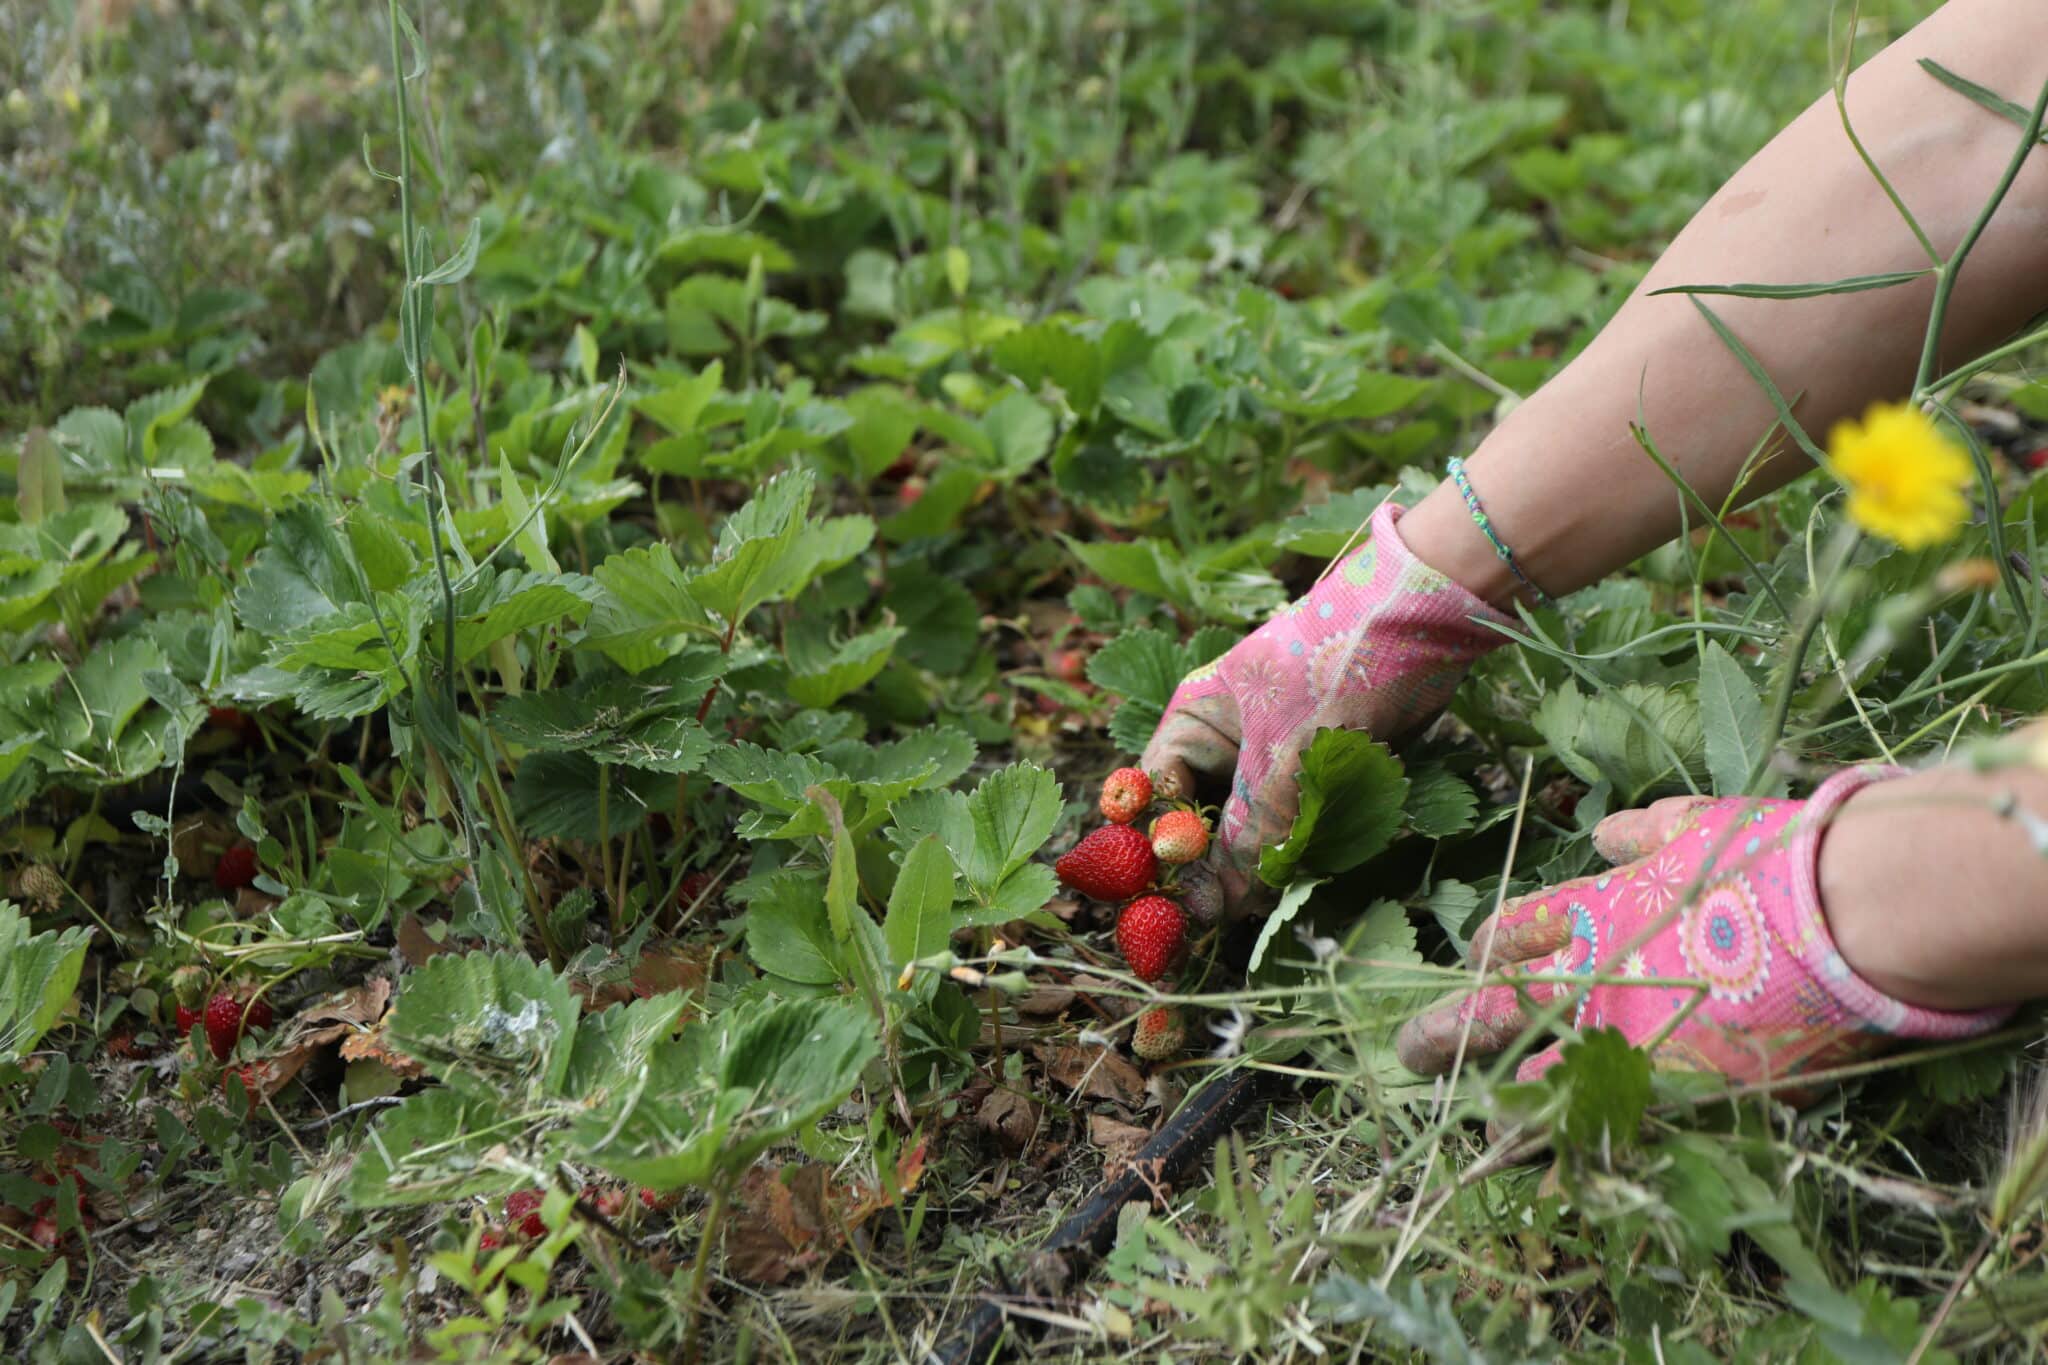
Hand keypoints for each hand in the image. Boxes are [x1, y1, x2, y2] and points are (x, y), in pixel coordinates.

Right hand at [1141, 501, 1510, 913]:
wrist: (1424, 623)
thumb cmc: (1337, 668)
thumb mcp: (1285, 758)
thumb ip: (1251, 835)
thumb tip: (1217, 908)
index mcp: (1193, 723)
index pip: (1154, 798)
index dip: (1159, 852)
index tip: (1176, 905)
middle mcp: (1223, 744)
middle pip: (1198, 822)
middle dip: (1210, 869)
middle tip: (1220, 922)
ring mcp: (1269, 760)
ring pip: (1247, 832)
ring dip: (1255, 865)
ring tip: (1263, 903)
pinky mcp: (1314, 774)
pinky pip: (1290, 826)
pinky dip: (1295, 852)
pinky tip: (1302, 874)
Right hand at [1396, 767, 2012, 1093]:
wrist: (1853, 912)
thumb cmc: (1801, 1015)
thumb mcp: (1735, 1089)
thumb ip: (1670, 1105)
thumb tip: (1622, 1126)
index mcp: (1610, 1024)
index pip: (1521, 1062)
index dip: (1474, 1073)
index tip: (1439, 1084)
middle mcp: (1598, 958)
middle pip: (1503, 995)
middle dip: (1453, 1023)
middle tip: (1418, 1042)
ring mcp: (1633, 892)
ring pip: (1541, 912)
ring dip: (1505, 936)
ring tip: (1483, 946)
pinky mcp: (1686, 838)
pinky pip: (1638, 831)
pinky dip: (1622, 836)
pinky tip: (1606, 833)